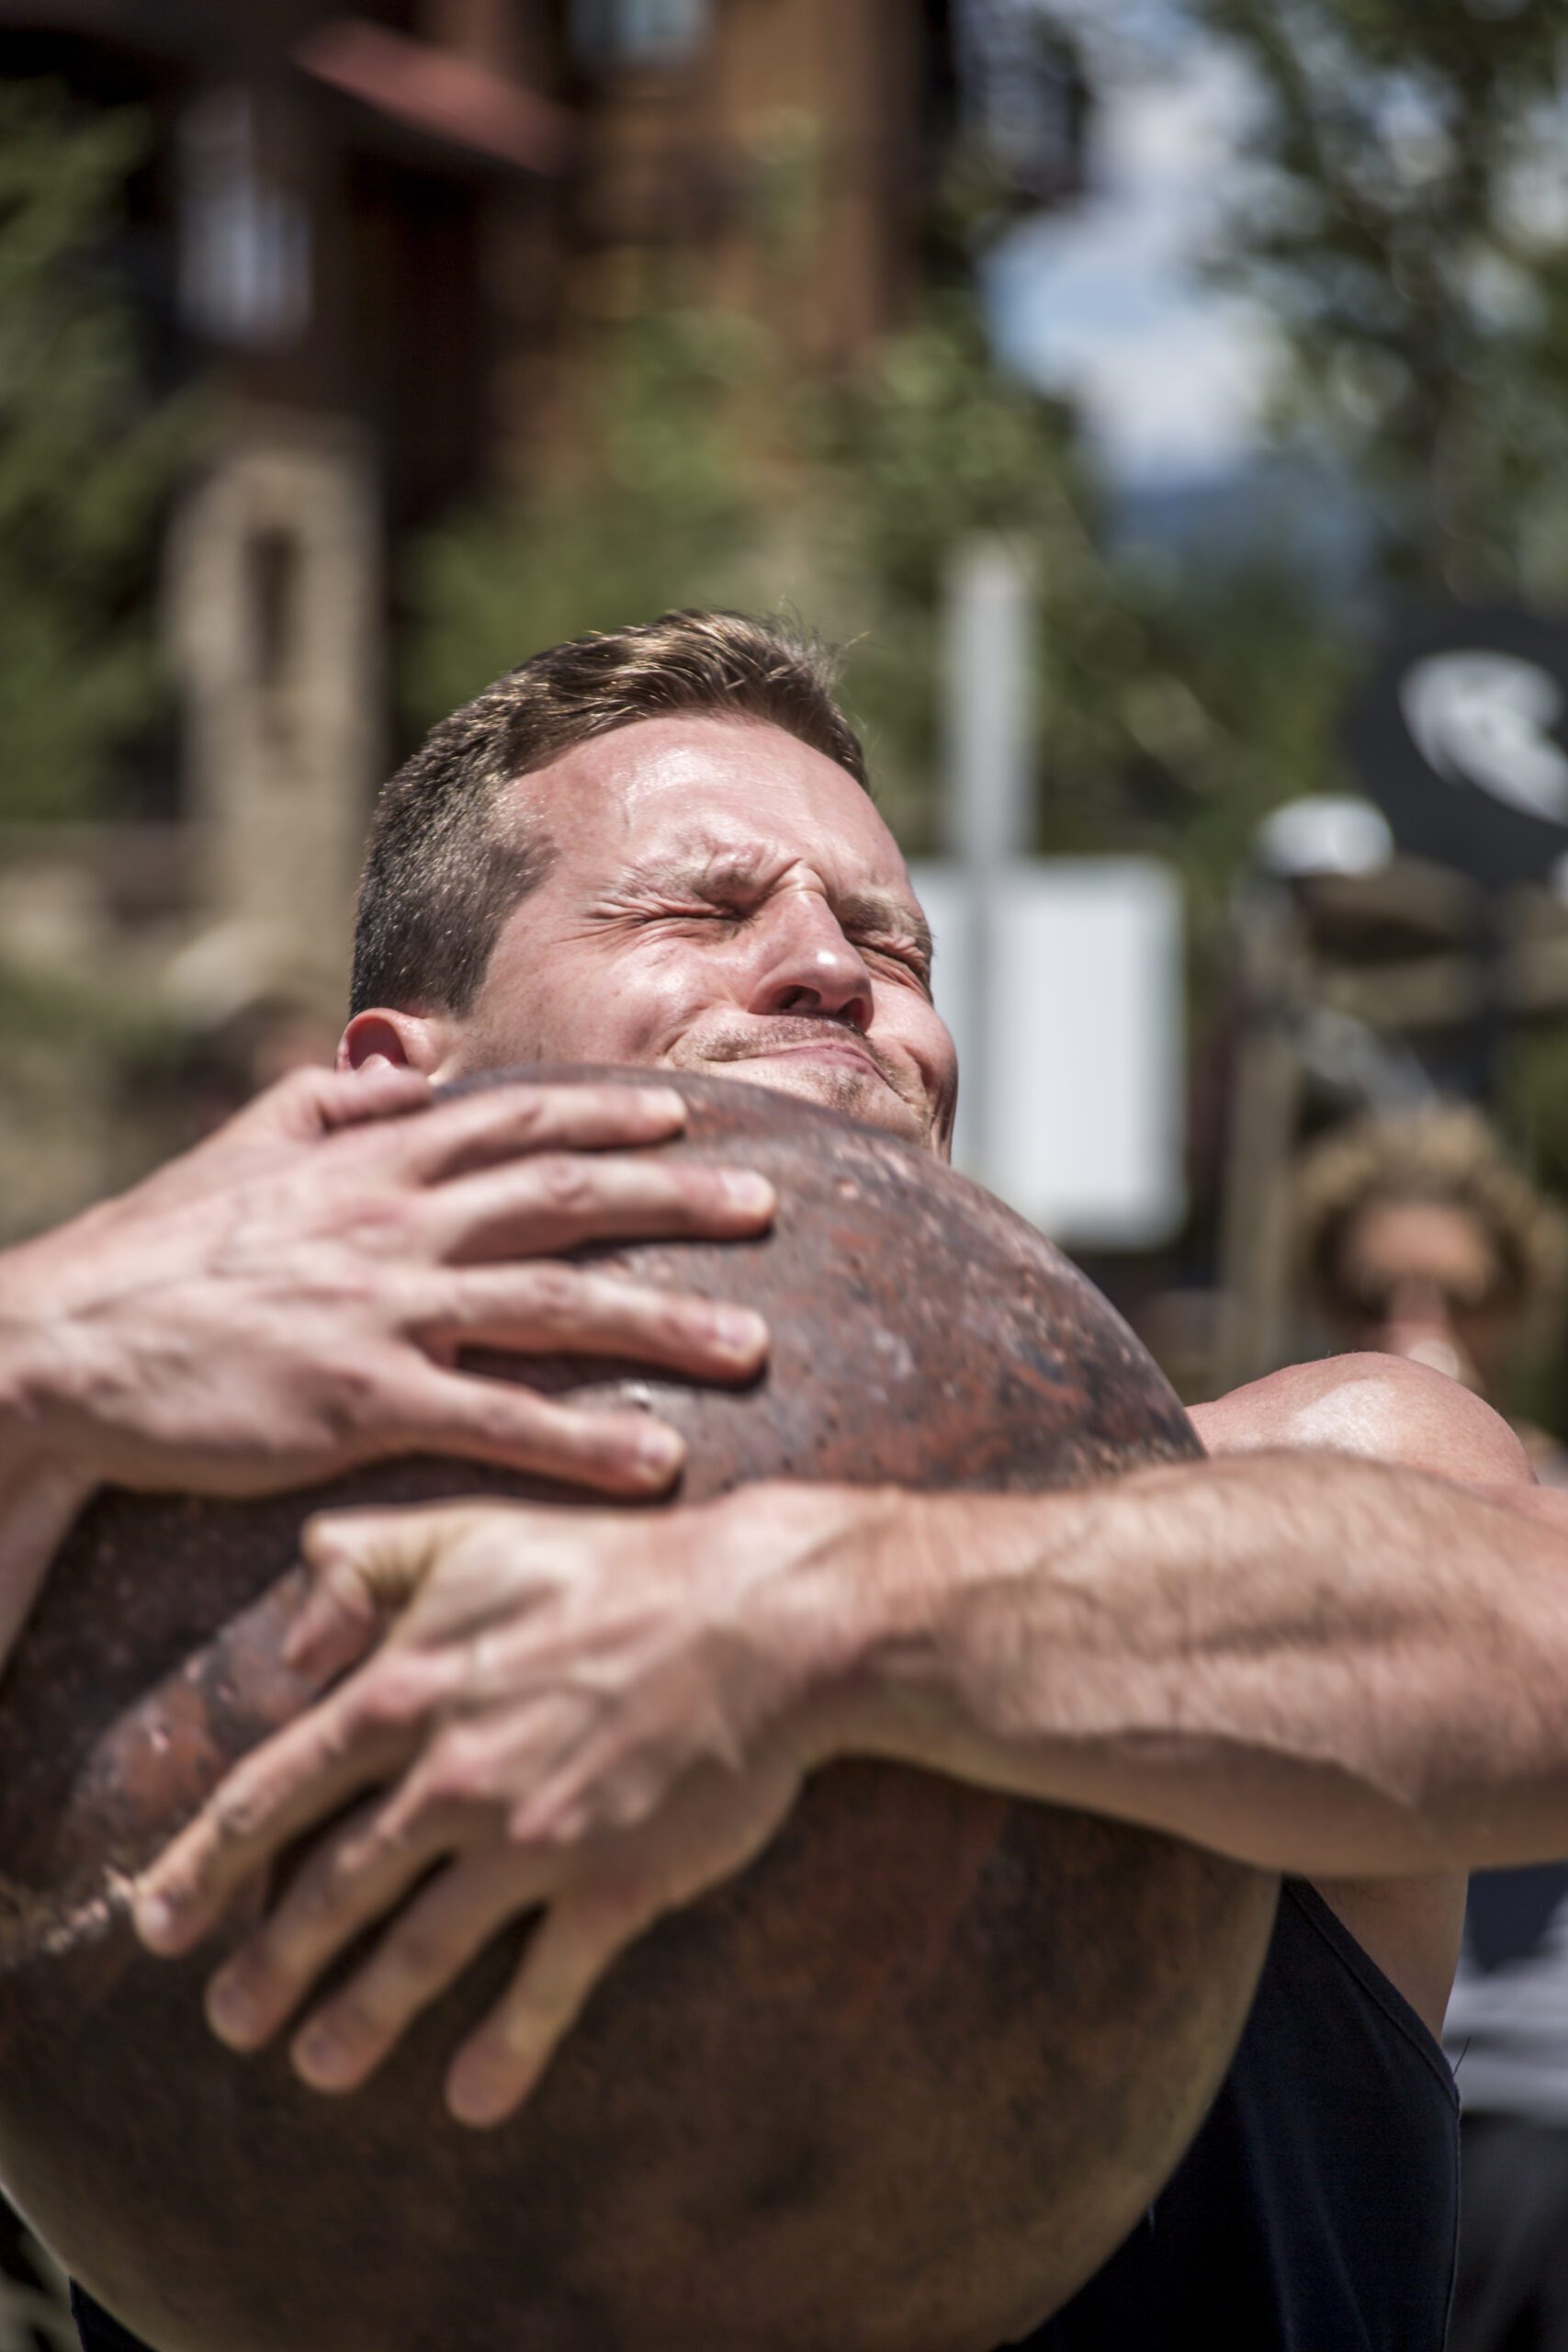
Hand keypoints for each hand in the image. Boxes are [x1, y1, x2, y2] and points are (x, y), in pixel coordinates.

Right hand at [0, 1063, 773, 1504]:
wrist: (54, 1347)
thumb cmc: (151, 1255)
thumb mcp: (238, 1147)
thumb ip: (330, 1101)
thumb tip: (405, 1073)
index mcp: (367, 1157)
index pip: (514, 1118)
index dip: (607, 1111)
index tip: (684, 1114)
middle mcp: (391, 1219)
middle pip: (564, 1195)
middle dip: (677, 1195)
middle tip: (769, 1205)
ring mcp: (380, 1309)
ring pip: (554, 1303)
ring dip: (665, 1322)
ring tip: (754, 1347)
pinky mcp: (357, 1402)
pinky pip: (495, 1419)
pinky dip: (582, 1440)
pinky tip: (654, 1465)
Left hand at [133, 1485, 887, 2123]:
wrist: (763, 1614)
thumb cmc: (619, 1566)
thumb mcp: (476, 1533)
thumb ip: (366, 1564)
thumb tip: (288, 1636)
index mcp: (409, 1687)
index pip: (277, 1789)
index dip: (209, 1861)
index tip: (160, 1920)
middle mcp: (452, 1773)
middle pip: (332, 1886)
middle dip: (272, 1963)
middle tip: (231, 2019)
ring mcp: (530, 1836)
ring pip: (418, 1952)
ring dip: (359, 2020)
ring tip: (316, 2067)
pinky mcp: (611, 1882)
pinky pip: (543, 1988)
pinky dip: (504, 2051)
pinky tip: (472, 2101)